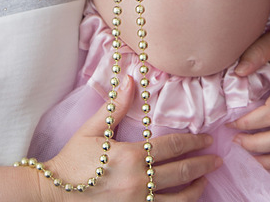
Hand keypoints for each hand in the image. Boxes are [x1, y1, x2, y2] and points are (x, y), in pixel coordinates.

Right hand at [43, 80, 218, 200]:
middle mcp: (138, 182)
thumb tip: (131, 80)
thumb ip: (116, 107)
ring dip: (196, 189)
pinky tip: (185, 200)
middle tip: (216, 159)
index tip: (206, 139)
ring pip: (177, 199)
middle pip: (181, 172)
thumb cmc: (72, 161)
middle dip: (203, 164)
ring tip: (205, 181)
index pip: (172, 147)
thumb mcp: (92, 131)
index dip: (193, 142)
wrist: (53, 194)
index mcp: (131, 157)